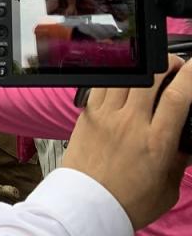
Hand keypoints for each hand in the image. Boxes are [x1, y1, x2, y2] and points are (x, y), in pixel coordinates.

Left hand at [63, 56, 191, 229]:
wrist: (87, 204)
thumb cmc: (129, 200)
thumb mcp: (168, 186)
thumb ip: (179, 159)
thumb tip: (187, 142)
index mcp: (155, 141)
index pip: (177, 98)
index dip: (190, 75)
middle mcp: (130, 123)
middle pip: (150, 77)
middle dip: (167, 64)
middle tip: (176, 66)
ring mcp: (106, 115)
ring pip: (125, 76)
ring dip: (142, 67)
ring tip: (152, 69)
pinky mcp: (88, 114)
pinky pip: (103, 84)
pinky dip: (117, 75)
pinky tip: (124, 78)